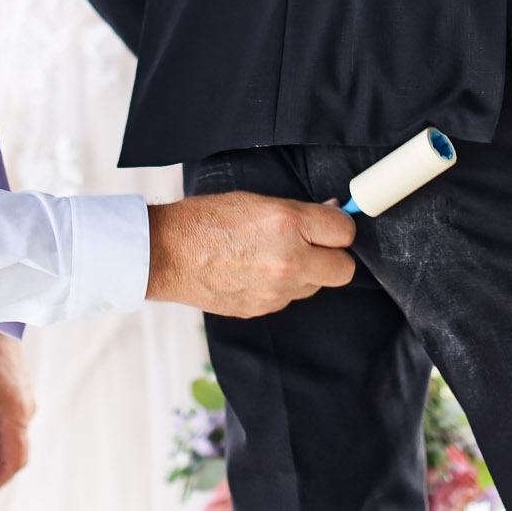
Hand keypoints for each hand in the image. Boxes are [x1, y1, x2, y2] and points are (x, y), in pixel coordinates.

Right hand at [146, 192, 356, 317]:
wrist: (167, 254)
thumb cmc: (206, 220)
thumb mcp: (256, 201)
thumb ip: (299, 211)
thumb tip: (332, 212)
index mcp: (288, 224)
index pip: (345, 232)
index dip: (339, 226)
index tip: (331, 224)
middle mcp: (289, 260)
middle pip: (344, 270)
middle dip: (333, 256)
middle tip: (315, 245)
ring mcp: (277, 290)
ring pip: (316, 286)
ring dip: (307, 273)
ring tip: (274, 256)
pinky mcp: (263, 309)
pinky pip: (289, 298)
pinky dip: (282, 287)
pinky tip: (256, 271)